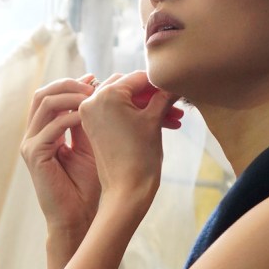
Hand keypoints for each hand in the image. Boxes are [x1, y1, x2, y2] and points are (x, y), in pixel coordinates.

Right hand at [20, 75, 101, 241]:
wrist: (78, 216)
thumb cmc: (87, 185)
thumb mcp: (90, 144)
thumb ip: (88, 120)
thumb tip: (96, 90)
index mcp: (44, 132)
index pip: (50, 96)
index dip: (71, 84)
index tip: (95, 79)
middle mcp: (33, 135)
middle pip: (42, 94)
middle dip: (69, 85)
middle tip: (93, 85)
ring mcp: (30, 145)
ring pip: (45, 104)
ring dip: (71, 97)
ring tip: (93, 98)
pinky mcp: (34, 155)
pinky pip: (52, 126)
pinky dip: (71, 117)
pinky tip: (89, 117)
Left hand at [79, 72, 181, 216]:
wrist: (126, 191)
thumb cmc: (140, 157)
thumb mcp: (154, 120)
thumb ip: (163, 95)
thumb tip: (174, 82)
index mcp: (106, 94)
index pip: (139, 78)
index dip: (161, 84)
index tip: (178, 89)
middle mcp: (92, 100)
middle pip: (129, 87)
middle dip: (153, 96)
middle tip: (176, 105)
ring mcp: (90, 114)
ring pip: (125, 100)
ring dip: (148, 107)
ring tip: (174, 118)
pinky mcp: (93, 127)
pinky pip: (116, 112)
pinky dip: (136, 116)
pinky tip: (162, 123)